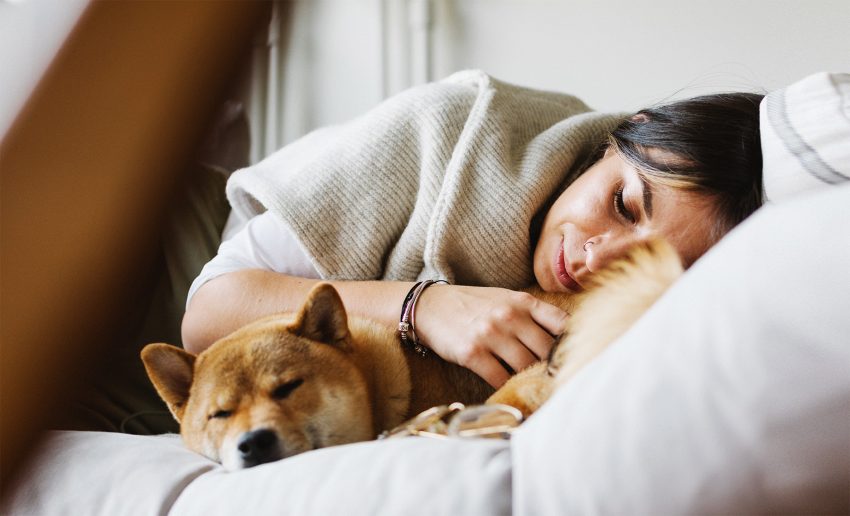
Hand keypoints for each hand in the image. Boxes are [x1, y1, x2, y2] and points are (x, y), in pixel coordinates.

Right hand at [413, 284, 567, 387]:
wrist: (429, 307)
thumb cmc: (472, 305)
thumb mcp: (505, 300)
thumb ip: (533, 315)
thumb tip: (564, 341)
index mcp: (523, 302)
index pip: (562, 323)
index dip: (574, 344)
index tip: (578, 358)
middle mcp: (509, 317)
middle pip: (546, 351)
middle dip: (553, 368)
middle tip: (558, 382)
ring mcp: (491, 335)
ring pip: (526, 367)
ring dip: (531, 380)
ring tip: (536, 389)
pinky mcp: (473, 354)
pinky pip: (500, 378)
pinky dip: (508, 387)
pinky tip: (511, 390)